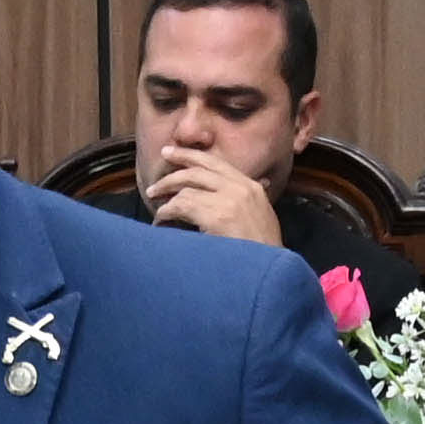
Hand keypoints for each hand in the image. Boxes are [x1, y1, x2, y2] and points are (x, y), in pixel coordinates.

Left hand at [144, 149, 283, 245]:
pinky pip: (183, 205)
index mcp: (251, 187)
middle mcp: (241, 188)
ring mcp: (230, 200)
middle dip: (177, 162)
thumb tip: (256, 185)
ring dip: (167, 192)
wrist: (271, 271)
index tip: (173, 152)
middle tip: (160, 162)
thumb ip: (249, 201)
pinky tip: (160, 219)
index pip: (217, 163)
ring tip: (154, 198)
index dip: (193, 156)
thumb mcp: (260, 218)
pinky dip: (167, 210)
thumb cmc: (261, 252)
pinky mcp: (217, 216)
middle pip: (201, 167)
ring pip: (188, 186)